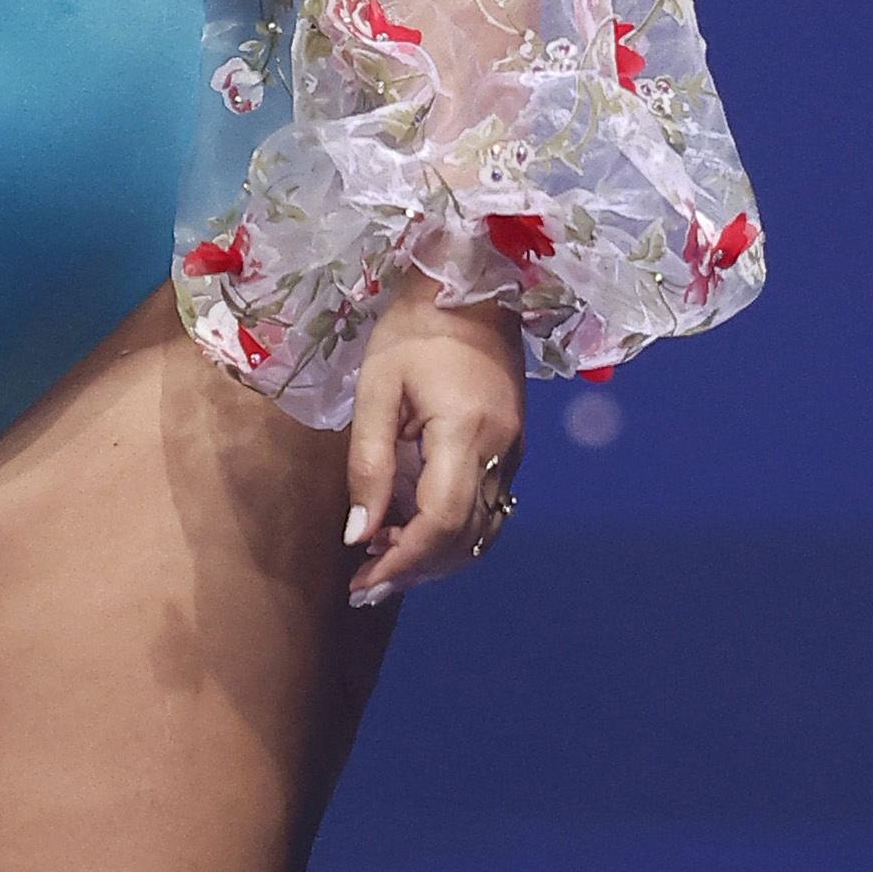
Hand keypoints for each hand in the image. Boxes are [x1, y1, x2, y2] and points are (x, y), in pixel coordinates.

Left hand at [343, 281, 525, 602]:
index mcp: (466, 431)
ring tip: (380, 558)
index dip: (402, 561)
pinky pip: (486, 510)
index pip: (441, 522)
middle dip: (413, 570)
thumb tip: (358, 535)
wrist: (472, 286)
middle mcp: (502, 450)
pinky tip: (410, 530)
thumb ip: (368, 464)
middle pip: (464, 538)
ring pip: (480, 533)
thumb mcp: (376, 391)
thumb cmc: (414, 329)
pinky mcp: (512, 448)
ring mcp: (514, 451)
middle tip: (363, 585)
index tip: (362, 584)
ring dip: (432, 557)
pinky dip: (450, 534)